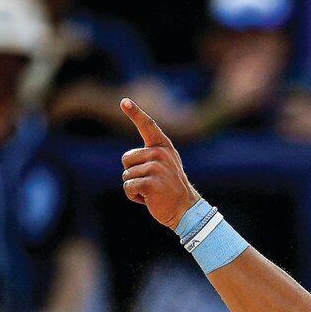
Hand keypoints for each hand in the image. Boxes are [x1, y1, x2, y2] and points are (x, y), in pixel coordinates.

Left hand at [120, 98, 199, 229]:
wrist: (186, 210)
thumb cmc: (170, 189)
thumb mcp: (165, 166)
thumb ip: (150, 157)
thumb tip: (127, 160)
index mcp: (163, 147)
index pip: (147, 125)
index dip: (135, 112)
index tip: (124, 101)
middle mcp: (160, 153)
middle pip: (126, 159)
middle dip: (133, 173)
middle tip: (152, 183)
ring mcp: (156, 168)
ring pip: (126, 175)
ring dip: (134, 187)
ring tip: (152, 191)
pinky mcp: (150, 183)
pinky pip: (128, 187)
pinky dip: (134, 196)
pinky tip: (149, 199)